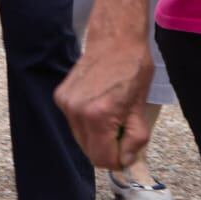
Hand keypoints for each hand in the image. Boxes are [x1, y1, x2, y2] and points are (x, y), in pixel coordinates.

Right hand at [55, 10, 154, 169]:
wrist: (115, 38)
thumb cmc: (133, 68)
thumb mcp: (140, 108)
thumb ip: (135, 140)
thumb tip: (126, 160)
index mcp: (98, 116)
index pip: (102, 159)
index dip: (118, 160)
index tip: (127, 150)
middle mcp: (76, 112)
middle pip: (89, 152)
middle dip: (107, 148)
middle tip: (122, 130)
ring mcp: (65, 103)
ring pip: (81, 139)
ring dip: (97, 136)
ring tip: (111, 115)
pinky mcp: (60, 96)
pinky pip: (74, 123)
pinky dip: (87, 123)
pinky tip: (99, 105)